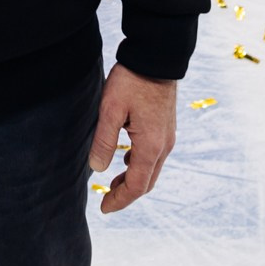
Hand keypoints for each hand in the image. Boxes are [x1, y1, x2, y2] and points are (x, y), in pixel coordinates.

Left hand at [85, 64, 175, 214]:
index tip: (103, 208)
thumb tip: (97, 169)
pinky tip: (126, 161)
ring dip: (134, 180)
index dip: (120, 200)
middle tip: (106, 200)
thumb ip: (104, 141)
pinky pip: (155, 156)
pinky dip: (140, 166)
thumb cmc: (132, 80)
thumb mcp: (110, 109)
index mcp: (151, 145)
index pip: (137, 185)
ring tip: (113, 184)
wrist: (156, 57)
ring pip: (152, 169)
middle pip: (147, 182)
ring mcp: (168, 136)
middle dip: (127, 194)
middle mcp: (164, 145)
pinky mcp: (166, 127)